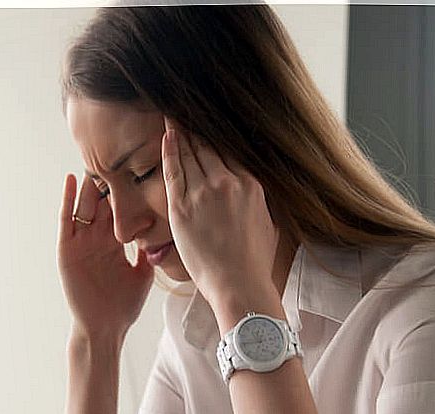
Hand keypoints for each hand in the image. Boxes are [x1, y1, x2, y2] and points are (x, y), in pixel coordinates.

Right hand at [56, 172, 153, 342]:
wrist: (105, 328)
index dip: (129, 188)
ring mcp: (81, 242)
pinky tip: (72, 180)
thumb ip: (150, 253)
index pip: (122, 208)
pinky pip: (67, 220)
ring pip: (86, 205)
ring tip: (95, 156)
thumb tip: (170, 234)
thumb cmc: (124, 305)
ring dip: (90, 182)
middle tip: (118, 149)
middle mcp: (97, 238)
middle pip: (103, 201)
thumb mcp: (143, 274)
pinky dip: (68, 200)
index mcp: (115, 242)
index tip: (140, 165)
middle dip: (109, 178)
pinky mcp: (67, 249)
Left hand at [160, 115, 278, 308]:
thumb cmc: (254, 263)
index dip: (215, 133)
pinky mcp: (182, 208)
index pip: (229, 150)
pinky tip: (166, 134)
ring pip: (190, 153)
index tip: (207, 120)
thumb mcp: (268, 224)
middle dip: (196, 125)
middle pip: (209, 145)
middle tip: (185, 106)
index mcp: (251, 185)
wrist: (239, 286)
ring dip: (181, 131)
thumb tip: (257, 193)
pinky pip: (173, 170)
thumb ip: (259, 202)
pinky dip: (170, 150)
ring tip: (173, 112)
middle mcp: (228, 182)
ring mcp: (203, 193)